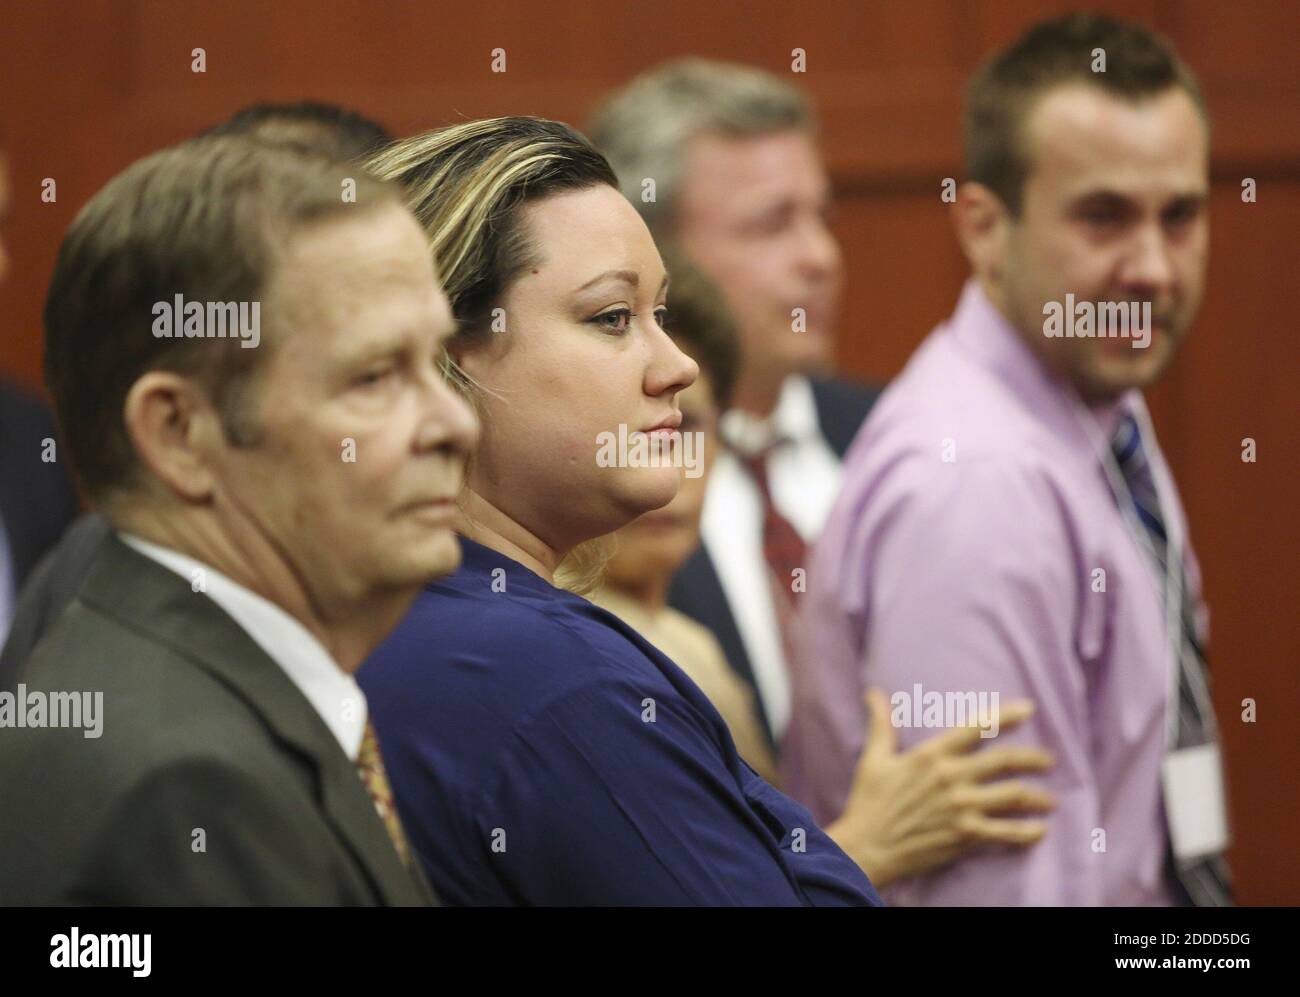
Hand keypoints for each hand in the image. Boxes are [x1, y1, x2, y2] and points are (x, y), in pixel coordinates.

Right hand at [826, 689, 1054, 888]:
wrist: (868, 848)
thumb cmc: (869, 802)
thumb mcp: (874, 759)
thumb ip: (881, 724)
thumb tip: (873, 694)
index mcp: (931, 755)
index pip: (976, 727)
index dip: (1006, 716)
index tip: (1028, 709)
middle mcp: (952, 777)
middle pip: (1005, 760)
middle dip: (1034, 758)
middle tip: (1049, 760)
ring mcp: (962, 807)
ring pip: (1014, 796)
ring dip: (1038, 797)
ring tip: (1050, 800)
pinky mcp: (966, 835)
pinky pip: (1008, 832)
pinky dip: (1028, 832)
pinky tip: (1040, 831)